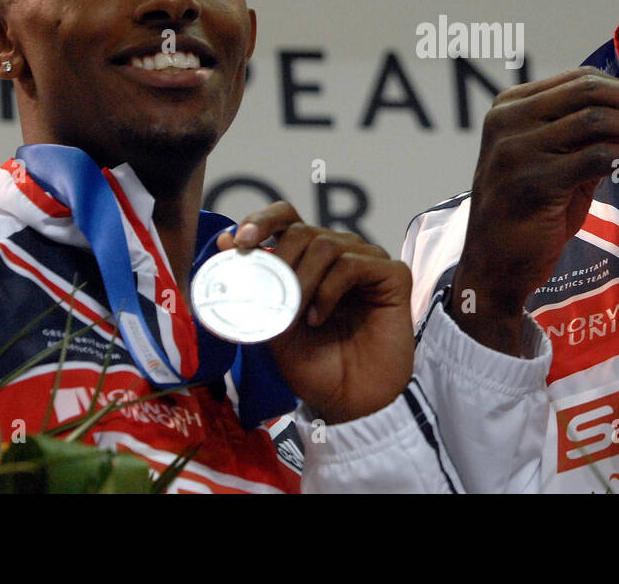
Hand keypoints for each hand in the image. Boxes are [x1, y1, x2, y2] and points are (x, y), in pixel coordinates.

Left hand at [216, 202, 413, 424]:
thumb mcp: (272, 324)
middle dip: (279, 263)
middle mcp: (340, 252)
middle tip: (272, 298)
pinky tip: (319, 317)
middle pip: (303, 230)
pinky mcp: (393, 275)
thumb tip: (225, 243)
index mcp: (309, 257)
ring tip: (295, 315)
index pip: (287, 217)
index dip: (262, 221)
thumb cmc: (313, 364)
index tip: (240, 242)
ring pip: (326, 244)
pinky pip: (353, 264)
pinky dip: (329, 290)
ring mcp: (368, 261)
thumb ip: (255, 285)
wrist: (348, 401)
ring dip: (301, 280)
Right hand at [454, 67, 618, 353]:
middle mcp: (508, 120)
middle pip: (589, 92)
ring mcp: (517, 150)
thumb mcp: (557, 164)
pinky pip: (596, 157)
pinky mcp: (533, 181)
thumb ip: (590, 138)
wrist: (494, 268)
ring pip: (596, 120)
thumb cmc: (529, 214)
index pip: (580, 80)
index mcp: (510, 105)